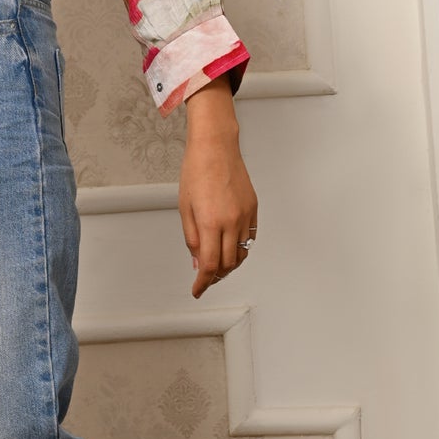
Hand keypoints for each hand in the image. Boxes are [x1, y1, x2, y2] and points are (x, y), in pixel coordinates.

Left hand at [178, 124, 258, 298]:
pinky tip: (230, 248)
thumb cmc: (196, 172)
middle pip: (228, 264)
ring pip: (242, 253)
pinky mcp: (253, 209)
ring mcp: (245, 215)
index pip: (210, 265)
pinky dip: (240, 248)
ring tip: (218, 267)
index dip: (203, 283)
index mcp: (211, 223)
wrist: (216, 148)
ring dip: (230, 265)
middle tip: (205, 280)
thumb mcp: (185, 208)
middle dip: (216, 277)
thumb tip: (198, 263)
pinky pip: (249, 237)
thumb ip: (192, 239)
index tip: (197, 290)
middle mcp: (231, 222)